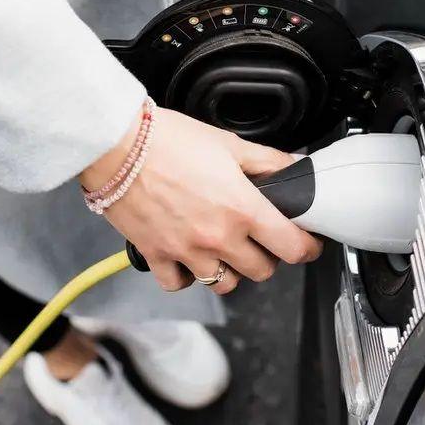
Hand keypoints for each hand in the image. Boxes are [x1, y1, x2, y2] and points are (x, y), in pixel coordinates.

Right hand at [81, 106, 322, 293]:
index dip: (307, 248)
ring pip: (225, 285)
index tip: (307, 244)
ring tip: (226, 250)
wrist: (118, 146)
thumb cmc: (169, 140)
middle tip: (262, 240)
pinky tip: (189, 259)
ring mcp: (187, 252)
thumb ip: (268, 161)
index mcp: (243, 209)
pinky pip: (179, 284)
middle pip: (262, 271)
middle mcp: (218, 237)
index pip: (292, 247)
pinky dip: (187, 277)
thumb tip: (294, 168)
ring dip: (231, 271)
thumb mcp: (229, 144)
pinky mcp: (157, 255)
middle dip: (268, 257)